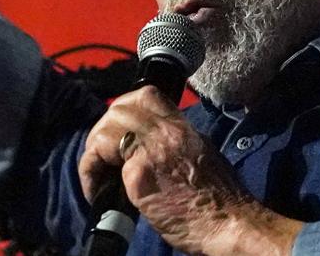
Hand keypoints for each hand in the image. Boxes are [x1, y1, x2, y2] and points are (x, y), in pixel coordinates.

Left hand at [78, 86, 300, 254]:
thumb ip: (177, 146)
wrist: (230, 225)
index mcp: (183, 128)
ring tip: (98, 176)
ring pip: (105, 129)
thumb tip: (154, 149)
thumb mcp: (202, 157)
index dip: (125, 107)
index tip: (119, 129)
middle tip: (103, 157)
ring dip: (94, 151)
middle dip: (103, 130)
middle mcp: (166, 133)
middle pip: (119, 108)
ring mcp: (151, 151)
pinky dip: (89, 174)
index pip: (146, 95)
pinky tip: (95, 192)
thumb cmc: (221, 202)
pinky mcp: (138, 174)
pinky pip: (98, 160)